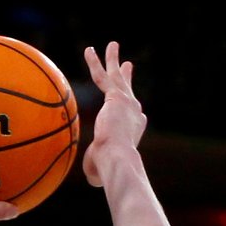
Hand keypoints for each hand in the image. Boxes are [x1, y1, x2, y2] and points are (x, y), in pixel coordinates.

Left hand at [82, 41, 146, 188]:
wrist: (117, 157)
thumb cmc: (110, 168)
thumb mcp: (102, 171)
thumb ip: (97, 172)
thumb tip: (93, 180)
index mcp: (134, 129)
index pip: (134, 118)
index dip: (133, 116)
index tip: (136, 113)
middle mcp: (134, 113)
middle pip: (129, 91)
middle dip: (128, 78)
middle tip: (127, 65)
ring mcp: (126, 102)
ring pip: (118, 77)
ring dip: (114, 61)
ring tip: (112, 45)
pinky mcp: (114, 95)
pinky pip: (101, 76)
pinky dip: (95, 62)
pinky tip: (89, 50)